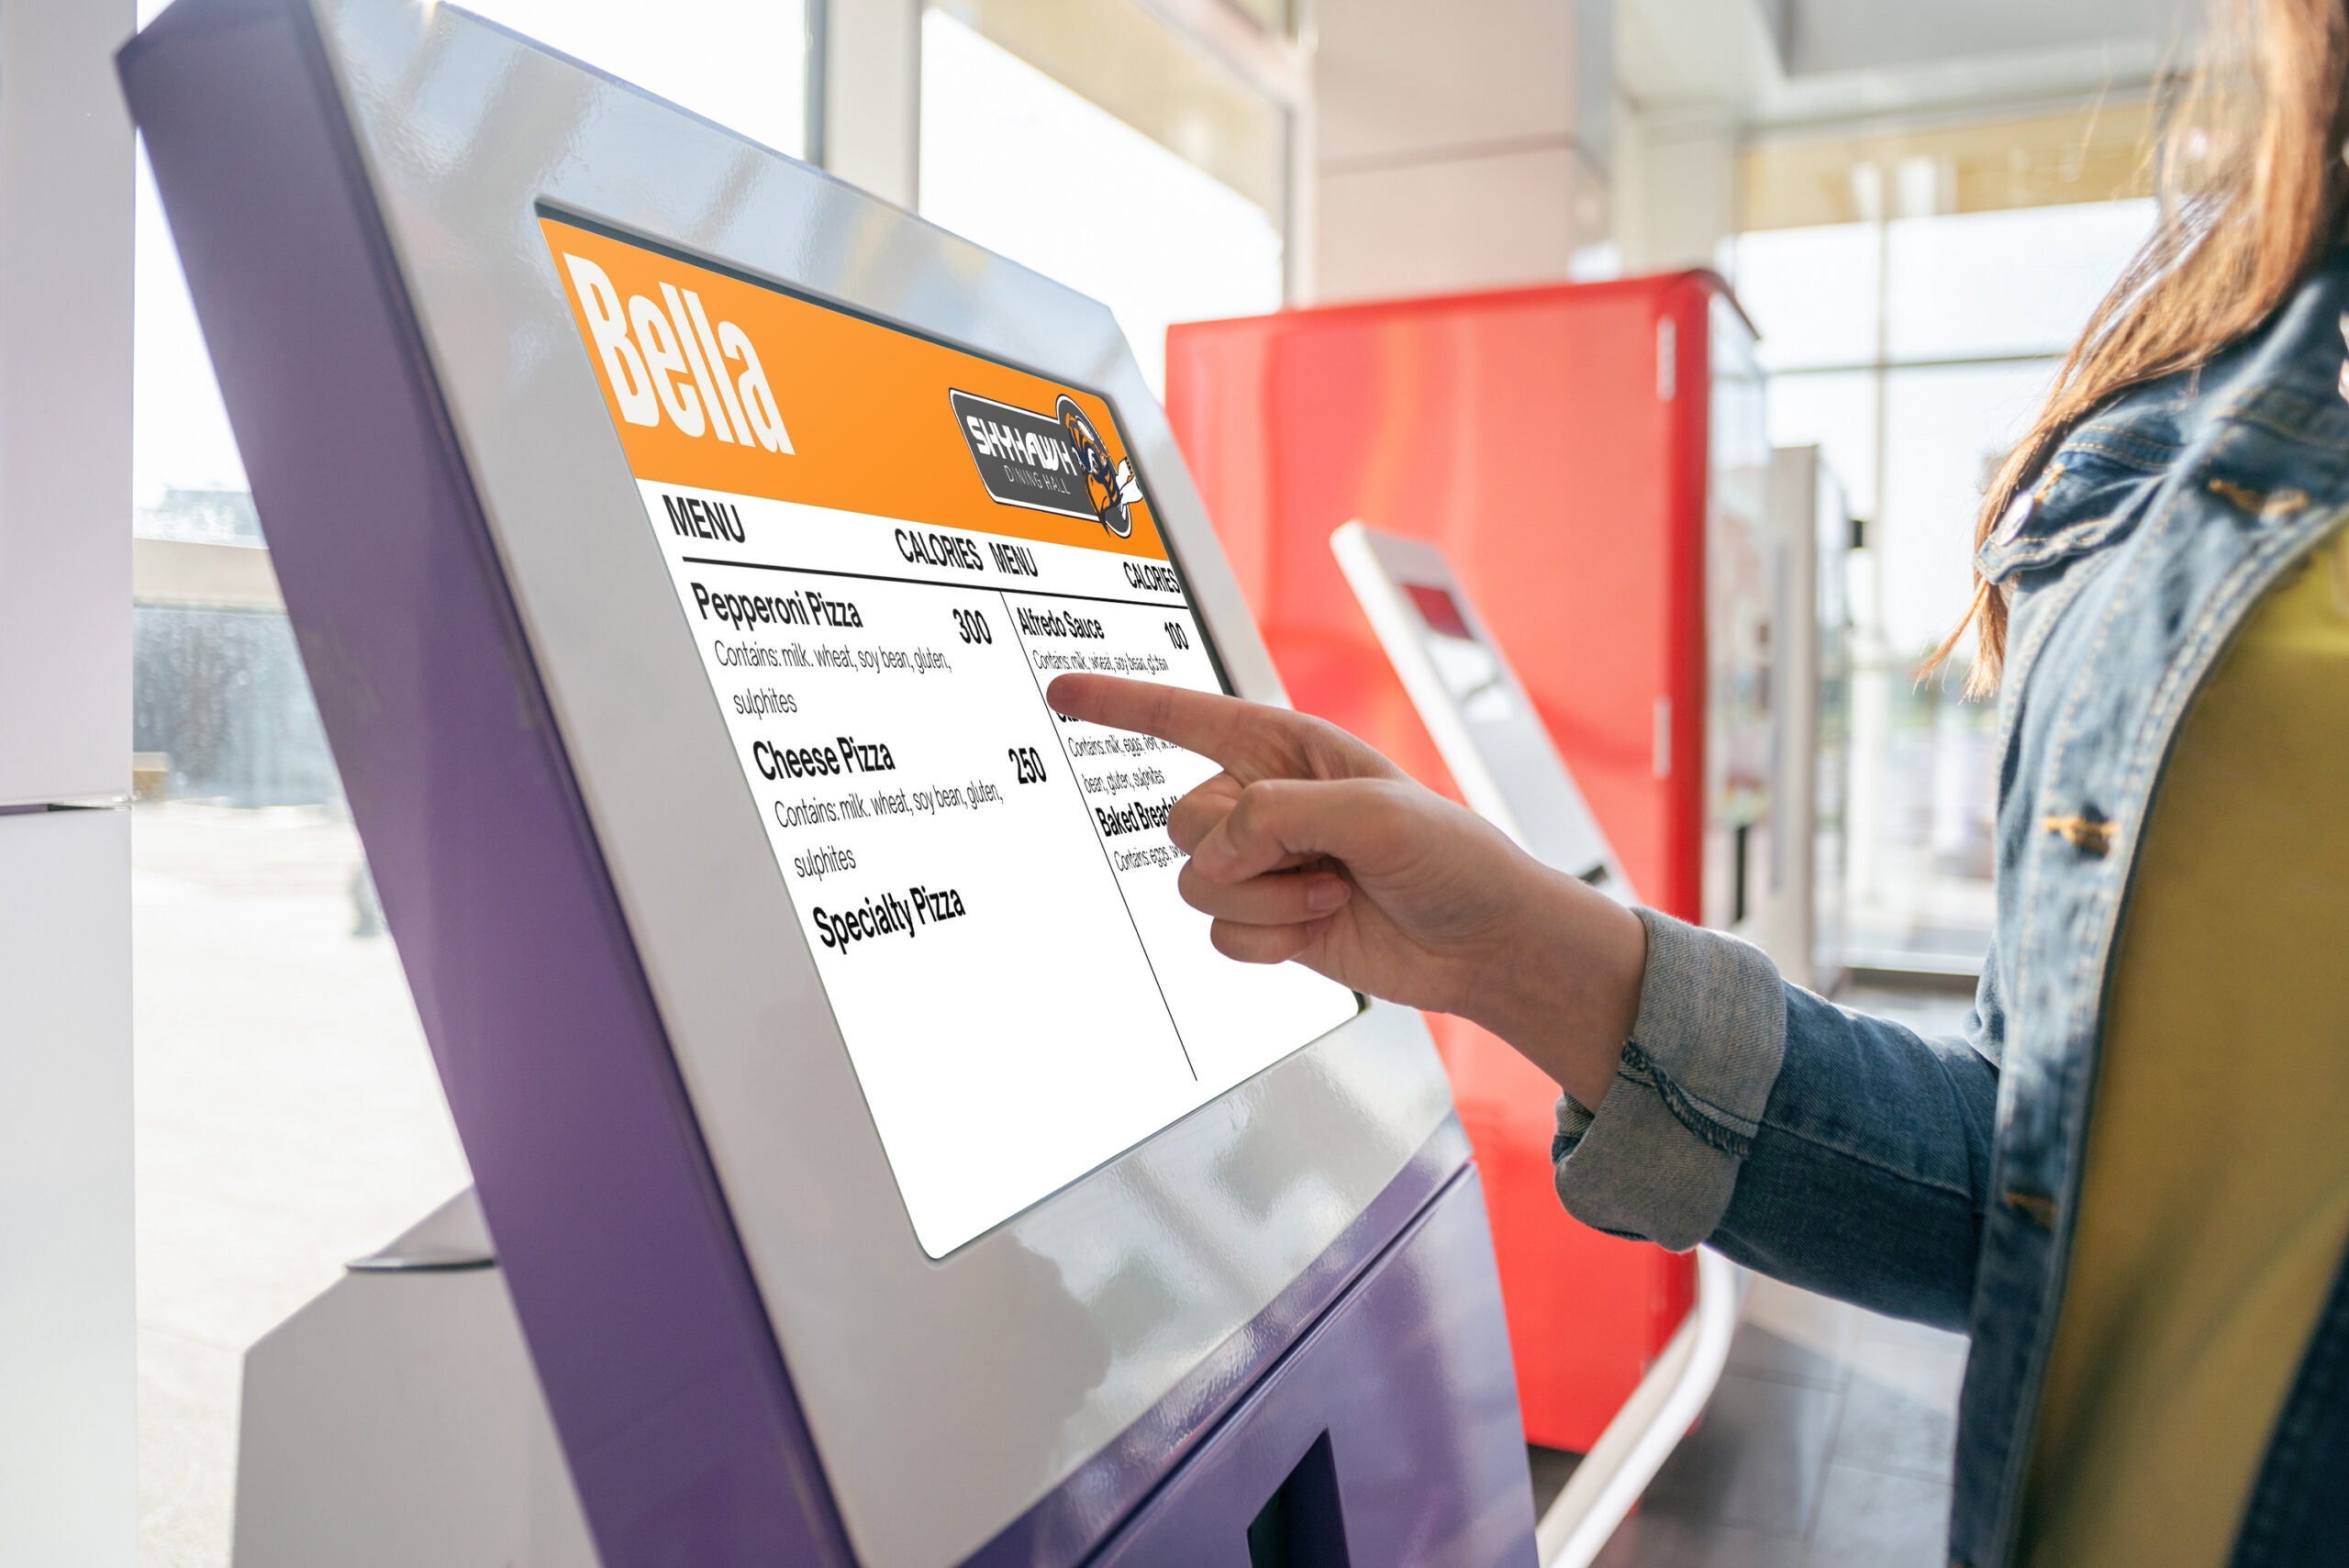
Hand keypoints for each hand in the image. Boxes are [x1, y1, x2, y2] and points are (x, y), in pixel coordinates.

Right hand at [1044, 673, 1645, 1108]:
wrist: (1480, 943)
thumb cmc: (1454, 859)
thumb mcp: (1378, 813)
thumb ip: (1284, 811)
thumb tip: (1221, 845)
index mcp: (1288, 751)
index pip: (1186, 719)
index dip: (1121, 704)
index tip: (1063, 690)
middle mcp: (1265, 804)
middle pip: (1182, 821)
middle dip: (1244, 851)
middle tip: (1318, 859)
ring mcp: (1263, 867)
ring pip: (1193, 886)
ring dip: (1267, 901)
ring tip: (1329, 892)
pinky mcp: (1266, 922)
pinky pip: (1219, 938)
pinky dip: (1269, 943)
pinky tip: (1319, 926)